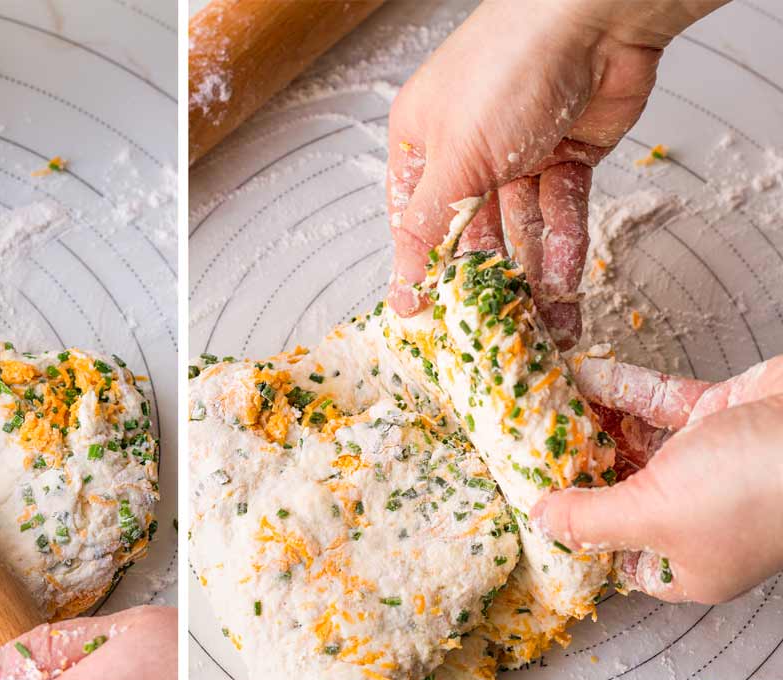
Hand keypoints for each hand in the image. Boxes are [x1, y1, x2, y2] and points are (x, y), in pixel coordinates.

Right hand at [386, 0, 725, 340]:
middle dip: (488, 283)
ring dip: (533, 278)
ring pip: (521, 229)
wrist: (594, 19)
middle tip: (500, 334)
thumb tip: (401, 293)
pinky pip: (560, 212)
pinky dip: (564, 249)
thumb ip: (427, 233)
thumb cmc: (507, 68)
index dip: (426, 273)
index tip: (437, 321)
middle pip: (472, 233)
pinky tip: (567, 288)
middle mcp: (467, 150)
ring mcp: (519, 152)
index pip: (414, 224)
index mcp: (422, 144)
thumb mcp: (454, 162)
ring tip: (543, 327)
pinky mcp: (567, 154)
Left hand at [533, 355, 782, 603]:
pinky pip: (659, 404)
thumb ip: (591, 519)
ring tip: (543, 410)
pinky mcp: (724, 415)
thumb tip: (542, 521)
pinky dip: (622, 389)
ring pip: (637, 446)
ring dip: (593, 425)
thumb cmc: (753, 487)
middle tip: (527, 450)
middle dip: (578, 474)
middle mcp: (701, 521)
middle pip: (623, 499)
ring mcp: (714, 466)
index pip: (621, 562)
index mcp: (691, 566)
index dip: (580, 540)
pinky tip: (582, 375)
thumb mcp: (651, 513)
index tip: (536, 512)